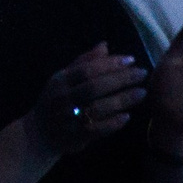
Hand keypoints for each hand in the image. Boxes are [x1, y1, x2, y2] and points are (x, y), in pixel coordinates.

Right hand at [30, 42, 148, 156]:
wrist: (39, 134)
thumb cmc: (55, 100)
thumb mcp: (63, 78)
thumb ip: (84, 62)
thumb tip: (105, 45)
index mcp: (60, 81)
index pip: (86, 69)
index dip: (109, 64)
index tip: (131, 60)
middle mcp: (64, 98)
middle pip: (94, 87)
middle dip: (120, 79)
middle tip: (142, 73)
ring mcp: (70, 118)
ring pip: (98, 108)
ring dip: (122, 100)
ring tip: (142, 93)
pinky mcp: (76, 136)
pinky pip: (97, 129)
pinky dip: (113, 123)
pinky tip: (127, 117)